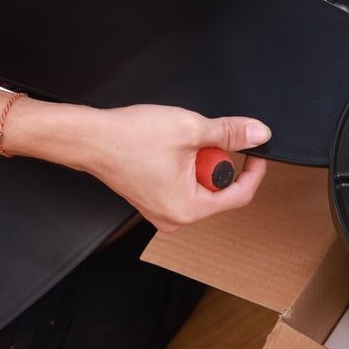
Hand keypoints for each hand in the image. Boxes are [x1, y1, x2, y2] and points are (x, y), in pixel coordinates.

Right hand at [28, 103, 270, 230]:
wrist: (91, 138)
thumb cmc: (129, 138)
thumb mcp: (190, 129)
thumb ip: (230, 133)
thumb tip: (257, 134)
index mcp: (187, 210)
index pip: (240, 196)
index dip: (254, 170)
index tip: (257, 150)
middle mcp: (176, 219)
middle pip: (219, 189)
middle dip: (216, 160)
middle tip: (199, 140)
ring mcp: (164, 212)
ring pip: (201, 185)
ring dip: (199, 161)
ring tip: (178, 145)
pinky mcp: (155, 201)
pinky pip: (184, 184)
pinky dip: (185, 165)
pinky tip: (168, 151)